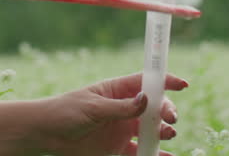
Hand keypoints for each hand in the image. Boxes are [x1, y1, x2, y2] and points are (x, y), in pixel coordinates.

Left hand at [26, 72, 185, 155]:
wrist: (45, 136)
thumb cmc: (64, 112)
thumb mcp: (92, 108)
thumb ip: (120, 107)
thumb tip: (147, 100)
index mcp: (116, 91)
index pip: (145, 82)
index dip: (165, 81)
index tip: (183, 84)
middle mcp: (123, 109)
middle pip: (154, 107)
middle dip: (167, 110)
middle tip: (170, 118)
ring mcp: (122, 129)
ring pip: (152, 130)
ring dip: (164, 132)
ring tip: (167, 134)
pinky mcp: (119, 149)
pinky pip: (143, 152)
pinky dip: (156, 155)